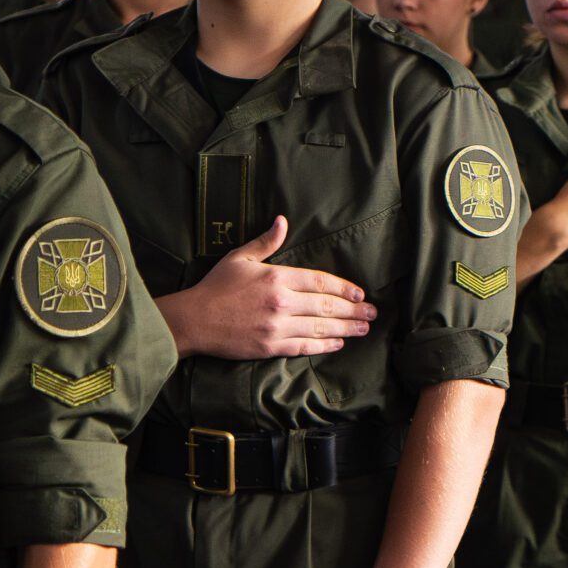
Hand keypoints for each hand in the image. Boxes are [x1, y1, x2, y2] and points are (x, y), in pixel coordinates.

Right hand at [164, 216, 376, 359]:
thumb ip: (266, 242)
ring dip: (347, 328)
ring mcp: (277, 326)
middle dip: (354, 309)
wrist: (194, 320)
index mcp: (277, 277)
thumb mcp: (240, 258)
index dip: (344, 288)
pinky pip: (305, 346)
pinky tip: (339, 342)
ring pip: (321, 327)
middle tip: (373, 313)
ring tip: (364, 329)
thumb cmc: (216, 287)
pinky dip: (325, 345)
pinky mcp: (271, 347)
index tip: (360, 293)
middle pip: (327, 305)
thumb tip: (282, 221)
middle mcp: (282, 302)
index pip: (320, 281)